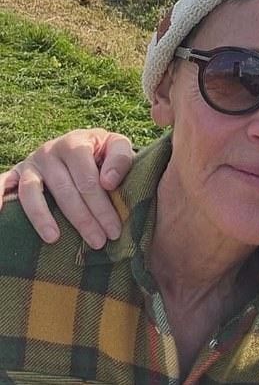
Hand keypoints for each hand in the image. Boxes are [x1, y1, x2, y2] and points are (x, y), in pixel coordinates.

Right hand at [0, 128, 134, 249]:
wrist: (82, 142)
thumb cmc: (102, 151)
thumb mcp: (117, 146)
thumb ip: (120, 159)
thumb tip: (108, 182)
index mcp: (76, 143)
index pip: (88, 180)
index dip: (102, 207)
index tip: (114, 231)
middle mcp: (49, 150)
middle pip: (64, 190)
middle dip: (83, 219)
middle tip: (98, 242)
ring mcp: (31, 163)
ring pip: (31, 192)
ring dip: (42, 217)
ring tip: (54, 239)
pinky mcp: (16, 173)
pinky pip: (2, 184)